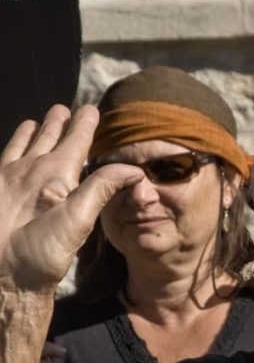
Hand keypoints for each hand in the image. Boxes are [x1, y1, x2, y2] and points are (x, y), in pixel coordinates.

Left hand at [0, 106, 141, 292]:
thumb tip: (132, 168)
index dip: (85, 122)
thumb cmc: (40, 253)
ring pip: (22, 143)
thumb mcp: (79, 220)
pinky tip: (11, 152)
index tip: (90, 109)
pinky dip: (10, 147)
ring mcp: (6, 176)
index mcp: (57, 170)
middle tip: (64, 111)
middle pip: (47, 134)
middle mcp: (29, 166)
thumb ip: (103, 187)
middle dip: (58, 121)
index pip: (76, 137)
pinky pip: (3, 158)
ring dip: (32, 131)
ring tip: (36, 122)